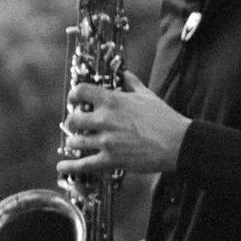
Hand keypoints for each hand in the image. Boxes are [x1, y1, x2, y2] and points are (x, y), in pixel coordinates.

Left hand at [59, 73, 187, 177]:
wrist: (178, 143)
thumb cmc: (164, 118)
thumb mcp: (147, 95)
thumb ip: (131, 83)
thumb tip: (123, 73)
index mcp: (112, 101)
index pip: (80, 91)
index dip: (73, 95)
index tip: (73, 99)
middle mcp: (105, 119)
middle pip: (72, 120)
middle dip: (72, 123)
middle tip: (76, 125)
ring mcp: (106, 141)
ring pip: (75, 142)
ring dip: (74, 142)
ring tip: (75, 143)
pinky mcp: (110, 159)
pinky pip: (83, 164)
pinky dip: (70, 166)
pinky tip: (61, 167)